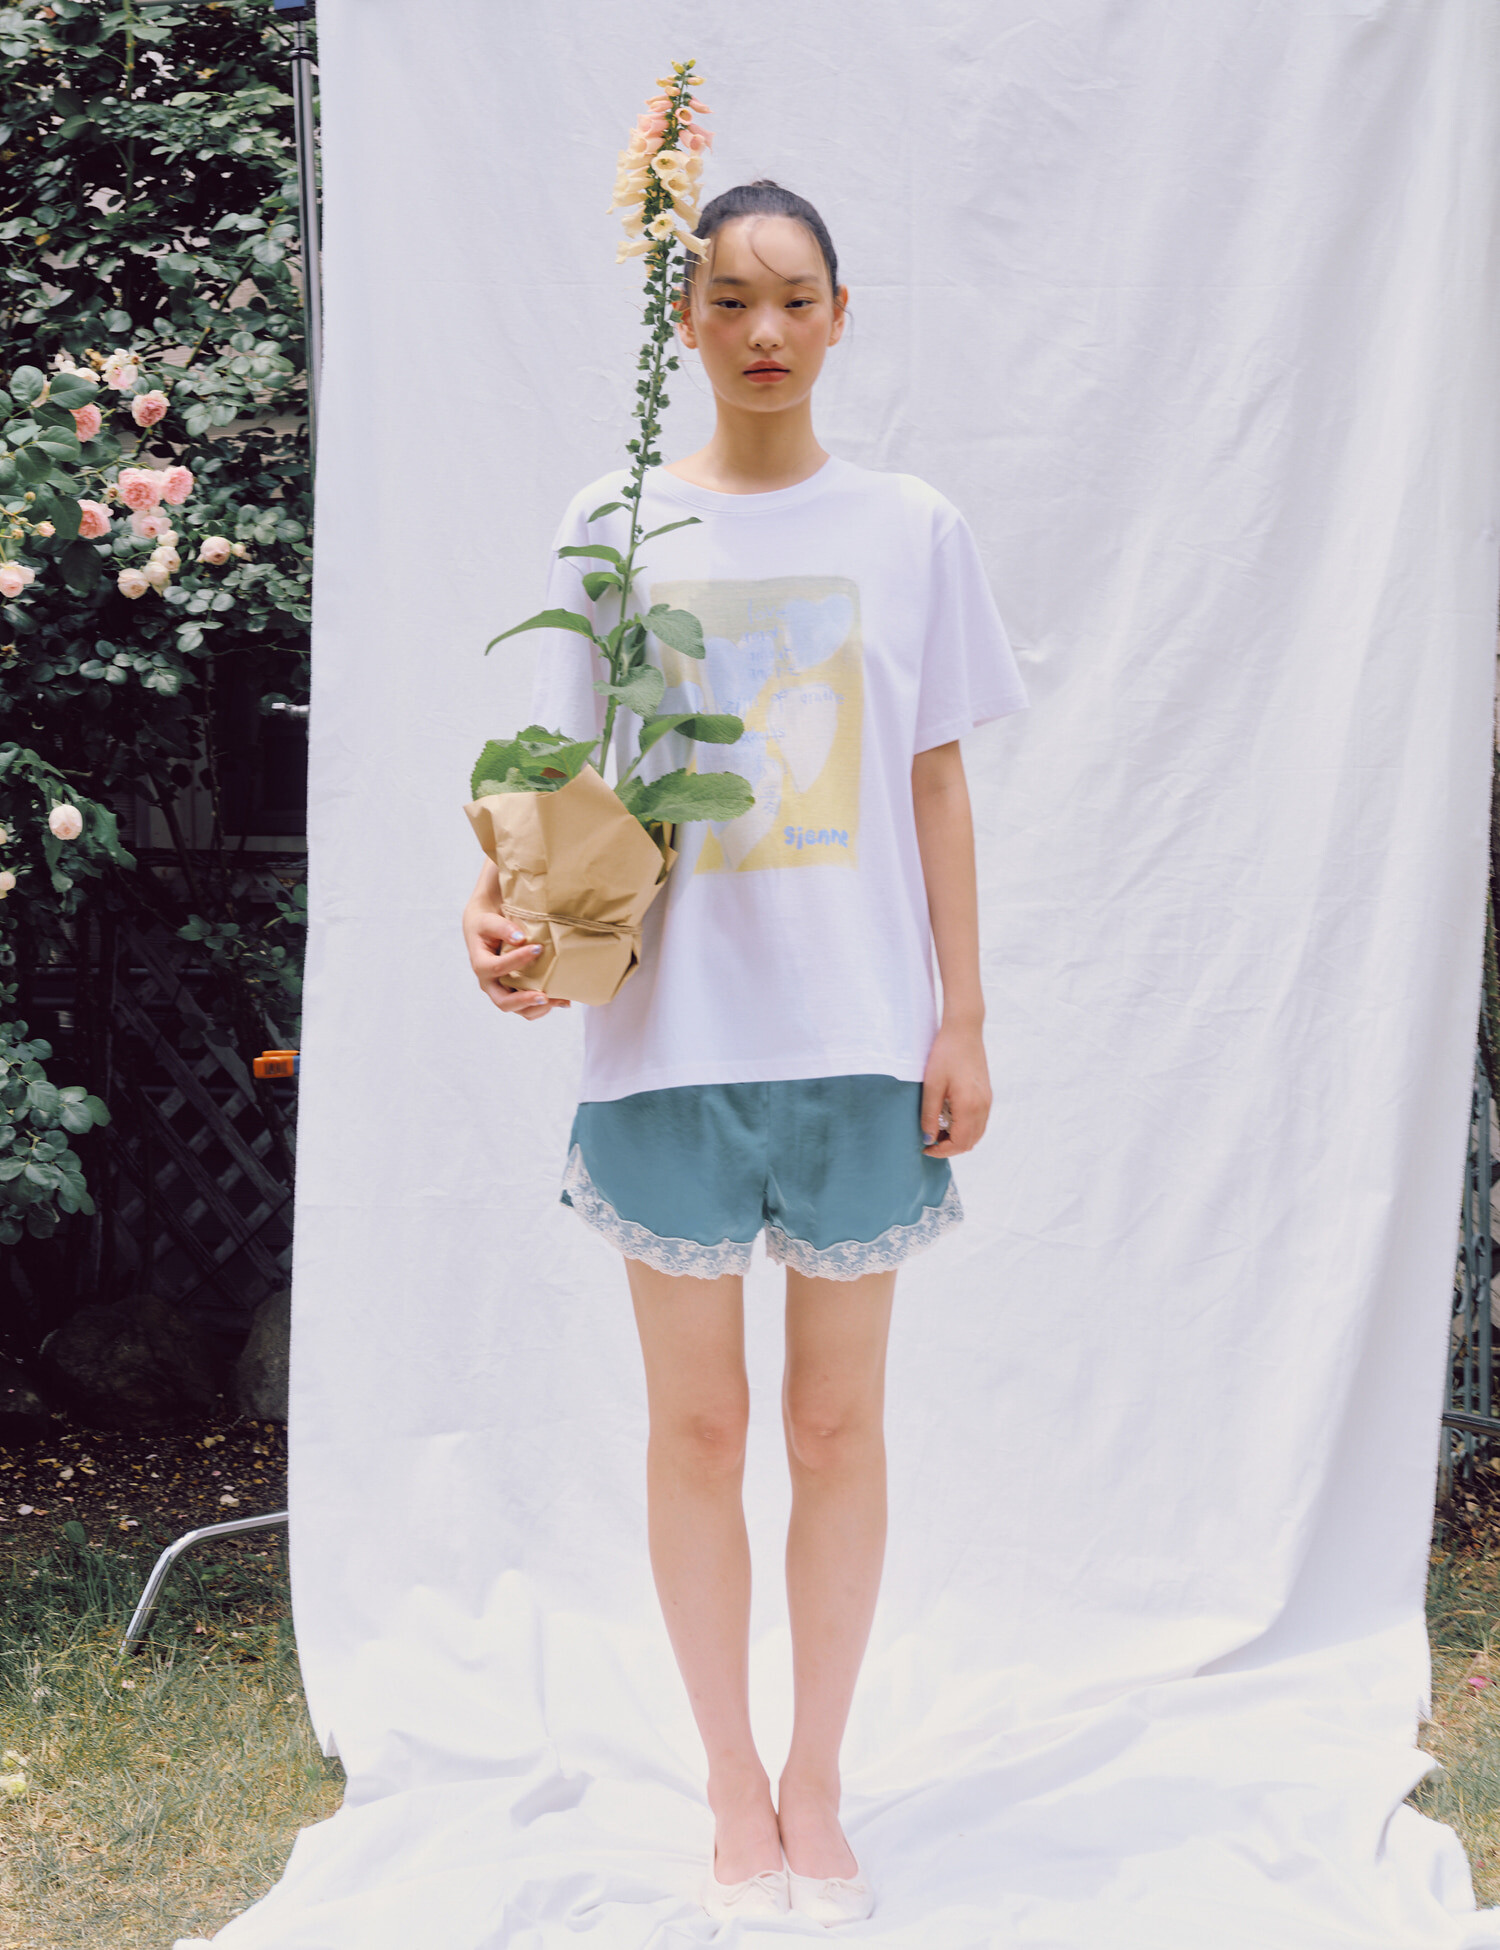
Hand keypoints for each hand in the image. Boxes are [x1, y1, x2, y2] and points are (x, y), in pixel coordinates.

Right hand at [462, 897, 571, 1020]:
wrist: (486, 934)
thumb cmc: (487, 927)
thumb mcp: (489, 922)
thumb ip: (502, 928)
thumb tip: (520, 938)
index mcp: (481, 965)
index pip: (496, 968)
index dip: (516, 960)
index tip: (538, 948)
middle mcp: (490, 984)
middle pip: (503, 1002)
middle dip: (524, 1000)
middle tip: (544, 995)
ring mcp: (502, 992)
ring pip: (519, 1010)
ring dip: (539, 1007)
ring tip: (560, 1000)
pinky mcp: (515, 995)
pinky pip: (529, 1009)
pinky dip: (545, 1007)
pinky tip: (562, 1000)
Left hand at [919, 1022, 990, 1156]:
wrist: (964, 1031)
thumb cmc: (946, 1054)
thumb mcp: (932, 1085)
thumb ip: (929, 1114)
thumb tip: (928, 1138)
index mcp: (970, 1106)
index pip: (960, 1143)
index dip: (942, 1151)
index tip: (925, 1148)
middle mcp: (983, 1107)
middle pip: (970, 1142)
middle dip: (950, 1147)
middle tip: (930, 1140)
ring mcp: (987, 1101)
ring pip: (976, 1133)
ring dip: (958, 1138)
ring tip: (938, 1130)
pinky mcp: (986, 1095)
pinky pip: (979, 1122)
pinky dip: (966, 1128)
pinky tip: (949, 1118)